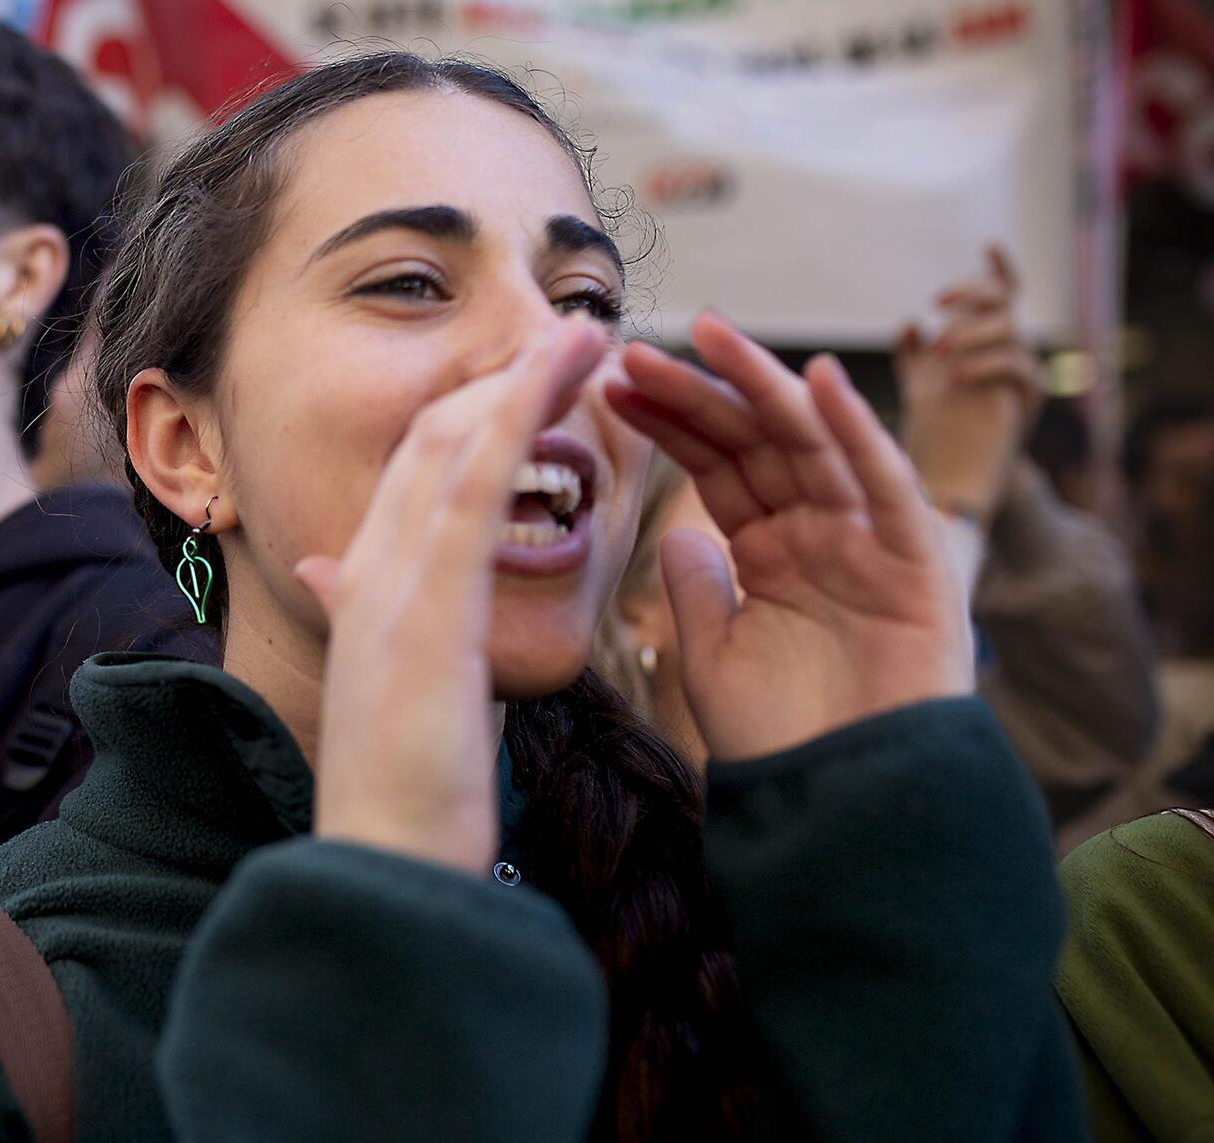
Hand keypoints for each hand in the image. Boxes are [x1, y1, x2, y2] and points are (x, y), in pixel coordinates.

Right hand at [295, 320, 608, 874]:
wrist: (382, 866)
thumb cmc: (403, 798)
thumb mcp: (389, 696)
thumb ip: (372, 628)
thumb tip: (328, 584)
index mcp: (366, 595)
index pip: (414, 478)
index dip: (473, 421)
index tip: (533, 389)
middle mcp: (367, 573)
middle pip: (429, 442)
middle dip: (501, 381)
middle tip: (572, 340)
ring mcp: (392, 585)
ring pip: (451, 447)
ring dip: (520, 380)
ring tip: (582, 335)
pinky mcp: (428, 605)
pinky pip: (473, 489)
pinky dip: (514, 421)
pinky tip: (556, 379)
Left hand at [606, 312, 972, 761]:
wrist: (847, 812)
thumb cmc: (785, 745)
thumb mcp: (716, 660)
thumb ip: (697, 592)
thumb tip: (674, 530)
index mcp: (772, 552)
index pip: (717, 467)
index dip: (669, 425)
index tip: (610, 387)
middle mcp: (821, 535)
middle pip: (755, 443)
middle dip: (697, 394)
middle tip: (633, 351)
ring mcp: (869, 543)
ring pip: (812, 444)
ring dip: (760, 386)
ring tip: (705, 334)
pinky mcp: (919, 565)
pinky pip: (884, 486)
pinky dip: (856, 432)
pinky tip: (816, 382)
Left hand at [897, 246, 1042, 519]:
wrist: (957, 486)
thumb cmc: (939, 433)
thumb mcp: (921, 388)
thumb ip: (916, 357)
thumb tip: (912, 323)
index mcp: (987, 342)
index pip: (1002, 294)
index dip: (999, 268)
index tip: (986, 244)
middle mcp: (1009, 353)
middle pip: (1007, 304)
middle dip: (976, 294)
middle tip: (940, 302)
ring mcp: (1019, 377)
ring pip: (1012, 334)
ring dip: (974, 333)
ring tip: (941, 350)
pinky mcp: (1022, 404)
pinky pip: (1019, 371)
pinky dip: (985, 366)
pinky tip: (953, 376)